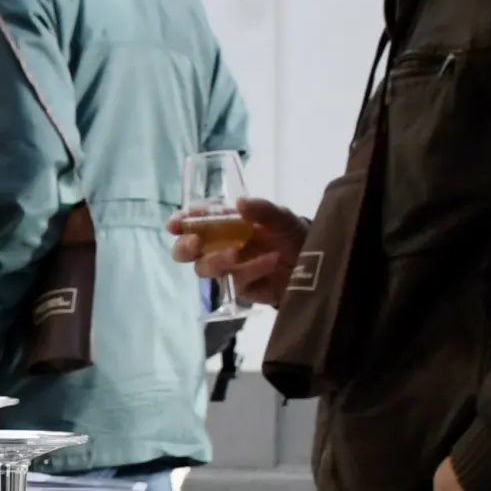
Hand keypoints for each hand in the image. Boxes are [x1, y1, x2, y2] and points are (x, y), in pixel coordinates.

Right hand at [167, 197, 305, 307]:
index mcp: (222, 225)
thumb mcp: (282, 217)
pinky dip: (251, 270)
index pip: (193, 222)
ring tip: (237, 254)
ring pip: (204, 268)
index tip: (176, 224)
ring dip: (217, 260)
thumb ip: (262, 209)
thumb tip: (240, 203)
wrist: (314, 264)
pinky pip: (234, 281)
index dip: (180, 222)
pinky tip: (270, 262)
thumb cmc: (292, 235)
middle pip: (185, 251)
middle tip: (196, 243)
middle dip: (184, 247)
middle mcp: (218, 247)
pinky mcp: (238, 288)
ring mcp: (226, 269)